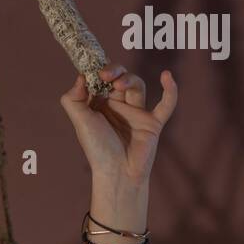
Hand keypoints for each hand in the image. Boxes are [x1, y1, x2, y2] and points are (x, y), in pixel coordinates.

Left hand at [60, 62, 177, 187]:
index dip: (99, 70)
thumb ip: (73, 100)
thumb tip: (81, 77)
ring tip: (119, 85)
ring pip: (138, 86)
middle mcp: (118, 107)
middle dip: (114, 71)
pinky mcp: (153, 123)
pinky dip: (170, 91)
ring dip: (130, 80)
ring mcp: (137, 114)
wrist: (116, 173)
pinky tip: (167, 76)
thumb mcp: (80, 122)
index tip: (94, 70)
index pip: (102, 79)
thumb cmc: (97, 150)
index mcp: (101, 106)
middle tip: (106, 76)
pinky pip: (166, 104)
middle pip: (120, 78)